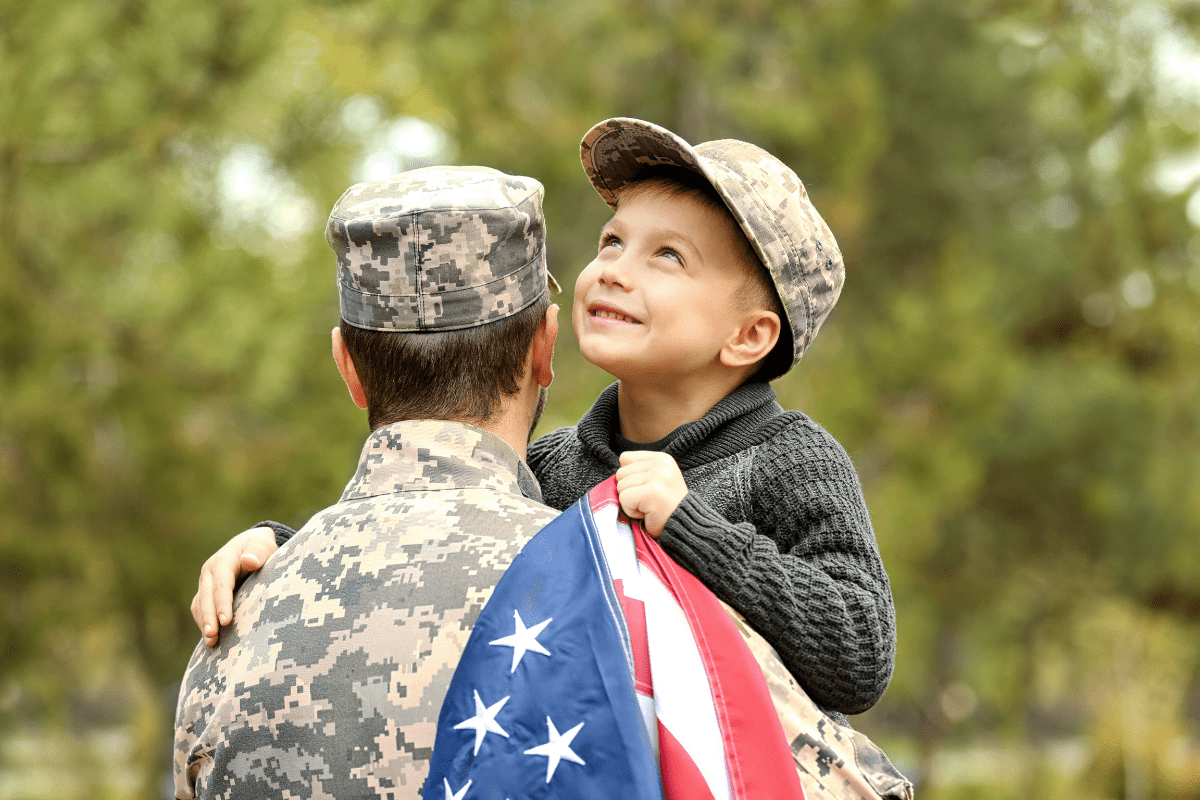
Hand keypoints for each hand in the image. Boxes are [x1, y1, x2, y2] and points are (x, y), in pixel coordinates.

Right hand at [190, 526, 278, 646]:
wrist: (250, 545)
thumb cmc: (260, 547)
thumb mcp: (263, 545)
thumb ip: (258, 553)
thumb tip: (248, 561)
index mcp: (223, 560)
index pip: (221, 584)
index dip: (222, 603)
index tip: (226, 621)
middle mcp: (209, 572)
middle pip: (206, 596)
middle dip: (208, 617)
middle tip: (213, 636)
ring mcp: (205, 583)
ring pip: (200, 604)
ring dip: (203, 623)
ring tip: (211, 643)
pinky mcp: (206, 592)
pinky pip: (200, 608)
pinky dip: (203, 622)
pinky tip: (211, 638)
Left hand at [615, 451, 687, 537]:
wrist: (685, 527)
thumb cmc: (664, 507)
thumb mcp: (654, 480)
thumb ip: (637, 472)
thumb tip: (615, 476)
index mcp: (661, 459)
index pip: (625, 458)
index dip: (629, 477)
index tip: (646, 489)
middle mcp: (661, 464)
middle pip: (620, 473)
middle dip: (630, 491)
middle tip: (648, 501)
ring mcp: (658, 477)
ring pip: (621, 486)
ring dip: (631, 502)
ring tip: (649, 507)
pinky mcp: (653, 492)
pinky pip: (624, 499)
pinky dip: (631, 511)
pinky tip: (647, 513)